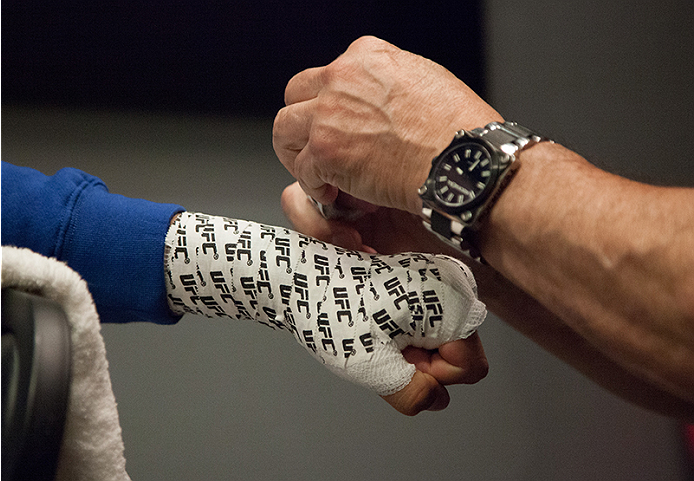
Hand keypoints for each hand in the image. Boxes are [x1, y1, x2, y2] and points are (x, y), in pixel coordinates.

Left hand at [273, 35, 502, 215]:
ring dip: (296, 153)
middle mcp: (342, 78)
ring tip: (316, 174)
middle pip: (295, 95)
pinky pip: (301, 171)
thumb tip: (378, 102)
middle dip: (302, 124)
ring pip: (284, 129)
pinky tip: (334, 194)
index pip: (326, 76)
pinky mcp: (326, 150)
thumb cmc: (459, 130)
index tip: (337, 128)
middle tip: (315, 149)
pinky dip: (314, 187)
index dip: (328, 106)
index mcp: (366, 57)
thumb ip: (389, 84)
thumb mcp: (425, 81)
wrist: (464, 159)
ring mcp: (329, 113)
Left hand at [281, 182, 488, 414]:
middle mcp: (451, 284)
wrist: (305, 279)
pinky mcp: (422, 281)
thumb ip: (412, 394)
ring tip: (380, 336)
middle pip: (462, 353)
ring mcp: (437, 280)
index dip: (435, 375)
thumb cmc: (333, 312)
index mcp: (448, 300)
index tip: (401, 359)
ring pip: (446, 341)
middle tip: (386, 349)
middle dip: (426, 363)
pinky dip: (410, 335)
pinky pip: (432, 325)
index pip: (471, 367)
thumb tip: (436, 400)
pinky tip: (381, 327)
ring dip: (416, 350)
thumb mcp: (371, 365)